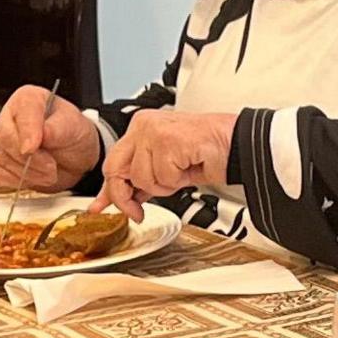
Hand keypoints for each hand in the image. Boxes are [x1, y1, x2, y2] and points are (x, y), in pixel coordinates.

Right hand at [0, 84, 101, 190]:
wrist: (75, 156)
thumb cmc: (73, 134)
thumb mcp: (74, 127)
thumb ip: (57, 129)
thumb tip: (43, 133)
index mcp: (28, 99)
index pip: (21, 112)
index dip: (27, 132)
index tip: (33, 148)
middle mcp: (10, 116)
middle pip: (5, 137)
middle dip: (30, 158)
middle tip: (51, 167)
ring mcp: (2, 139)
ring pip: (1, 158)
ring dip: (28, 172)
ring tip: (49, 172)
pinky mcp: (0, 160)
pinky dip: (19, 180)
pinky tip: (35, 175)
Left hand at [99, 107, 238, 219]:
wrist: (236, 145)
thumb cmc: (207, 154)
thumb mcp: (165, 171)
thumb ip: (140, 182)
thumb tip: (122, 200)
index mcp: (141, 128)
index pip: (113, 162)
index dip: (109, 190)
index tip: (101, 206)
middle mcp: (143, 126)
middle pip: (116, 170)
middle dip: (126, 196)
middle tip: (138, 211)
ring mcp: (153, 131)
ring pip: (140, 177)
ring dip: (163, 185)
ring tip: (180, 172)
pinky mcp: (166, 139)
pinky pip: (161, 176)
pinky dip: (176, 180)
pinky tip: (188, 166)